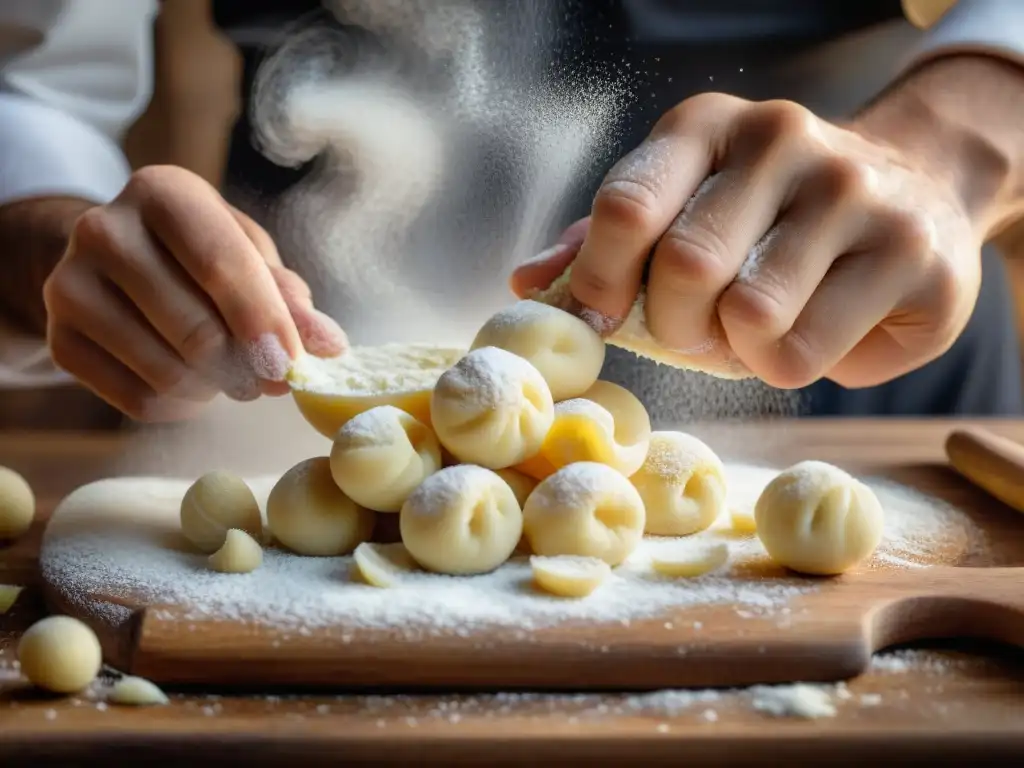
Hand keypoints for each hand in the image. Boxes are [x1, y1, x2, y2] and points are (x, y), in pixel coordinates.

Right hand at [43, 165, 347, 420]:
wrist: (114, 263)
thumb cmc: (200, 255)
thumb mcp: (249, 257)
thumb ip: (289, 299)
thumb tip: (330, 346)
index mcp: (163, 193)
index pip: (220, 264)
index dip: (262, 321)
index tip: (290, 365)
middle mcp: (105, 229)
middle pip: (194, 329)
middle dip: (244, 368)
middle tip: (268, 381)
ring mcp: (69, 285)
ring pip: (166, 371)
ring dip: (215, 390)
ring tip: (228, 377)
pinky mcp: (59, 339)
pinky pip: (137, 400)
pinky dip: (180, 406)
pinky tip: (190, 385)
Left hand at [513, 92, 983, 388]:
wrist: (913, 195)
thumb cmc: (768, 223)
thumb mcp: (680, 212)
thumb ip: (603, 246)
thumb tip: (525, 284)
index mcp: (706, 127)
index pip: (627, 205)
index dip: (598, 279)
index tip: (599, 317)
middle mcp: (781, 140)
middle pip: (685, 266)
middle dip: (677, 323)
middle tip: (696, 329)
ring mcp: (854, 192)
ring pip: (750, 316)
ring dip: (738, 350)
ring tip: (759, 327)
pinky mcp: (912, 254)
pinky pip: (804, 353)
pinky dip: (788, 367)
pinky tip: (812, 332)